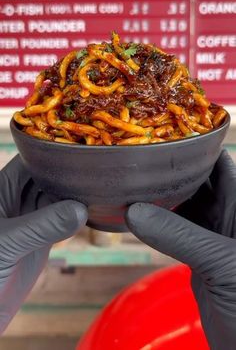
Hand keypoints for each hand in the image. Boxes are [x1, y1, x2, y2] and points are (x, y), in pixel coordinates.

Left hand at [0, 155, 86, 332]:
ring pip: (55, 198)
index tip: (77, 148)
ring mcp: (29, 219)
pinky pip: (61, 221)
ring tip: (99, 184)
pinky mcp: (40, 239)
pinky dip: (76, 215)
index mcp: (1, 190)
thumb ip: (43, 226)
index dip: (50, 153)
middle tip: (96, 165)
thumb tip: (81, 210)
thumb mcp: (9, 242)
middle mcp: (15, 200)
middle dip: (66, 172)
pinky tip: (92, 209)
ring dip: (73, 193)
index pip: (28, 161)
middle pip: (45, 177)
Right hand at [126, 150, 235, 348]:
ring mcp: (213, 238)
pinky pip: (178, 232)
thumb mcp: (220, 263)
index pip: (222, 166)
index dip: (200, 148)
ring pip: (186, 207)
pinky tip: (140, 215)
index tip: (171, 135)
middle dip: (175, 170)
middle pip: (200, 183)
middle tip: (145, 155)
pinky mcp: (200, 258)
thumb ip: (179, 236)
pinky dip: (159, 223)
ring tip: (137, 180)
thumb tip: (134, 212)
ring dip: (164, 197)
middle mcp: (229, 218)